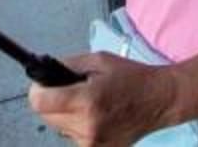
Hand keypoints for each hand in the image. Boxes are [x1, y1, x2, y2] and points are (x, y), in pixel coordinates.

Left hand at [29, 53, 176, 145]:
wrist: (159, 100)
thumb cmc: (131, 77)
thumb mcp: (98, 60)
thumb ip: (67, 65)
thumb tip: (41, 73)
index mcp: (88, 100)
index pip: (39, 102)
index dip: (38, 90)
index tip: (44, 85)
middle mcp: (88, 126)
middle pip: (45, 116)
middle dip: (52, 102)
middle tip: (71, 91)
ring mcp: (93, 143)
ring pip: (58, 128)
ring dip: (65, 115)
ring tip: (88, 104)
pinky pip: (72, 137)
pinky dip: (77, 126)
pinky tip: (95, 116)